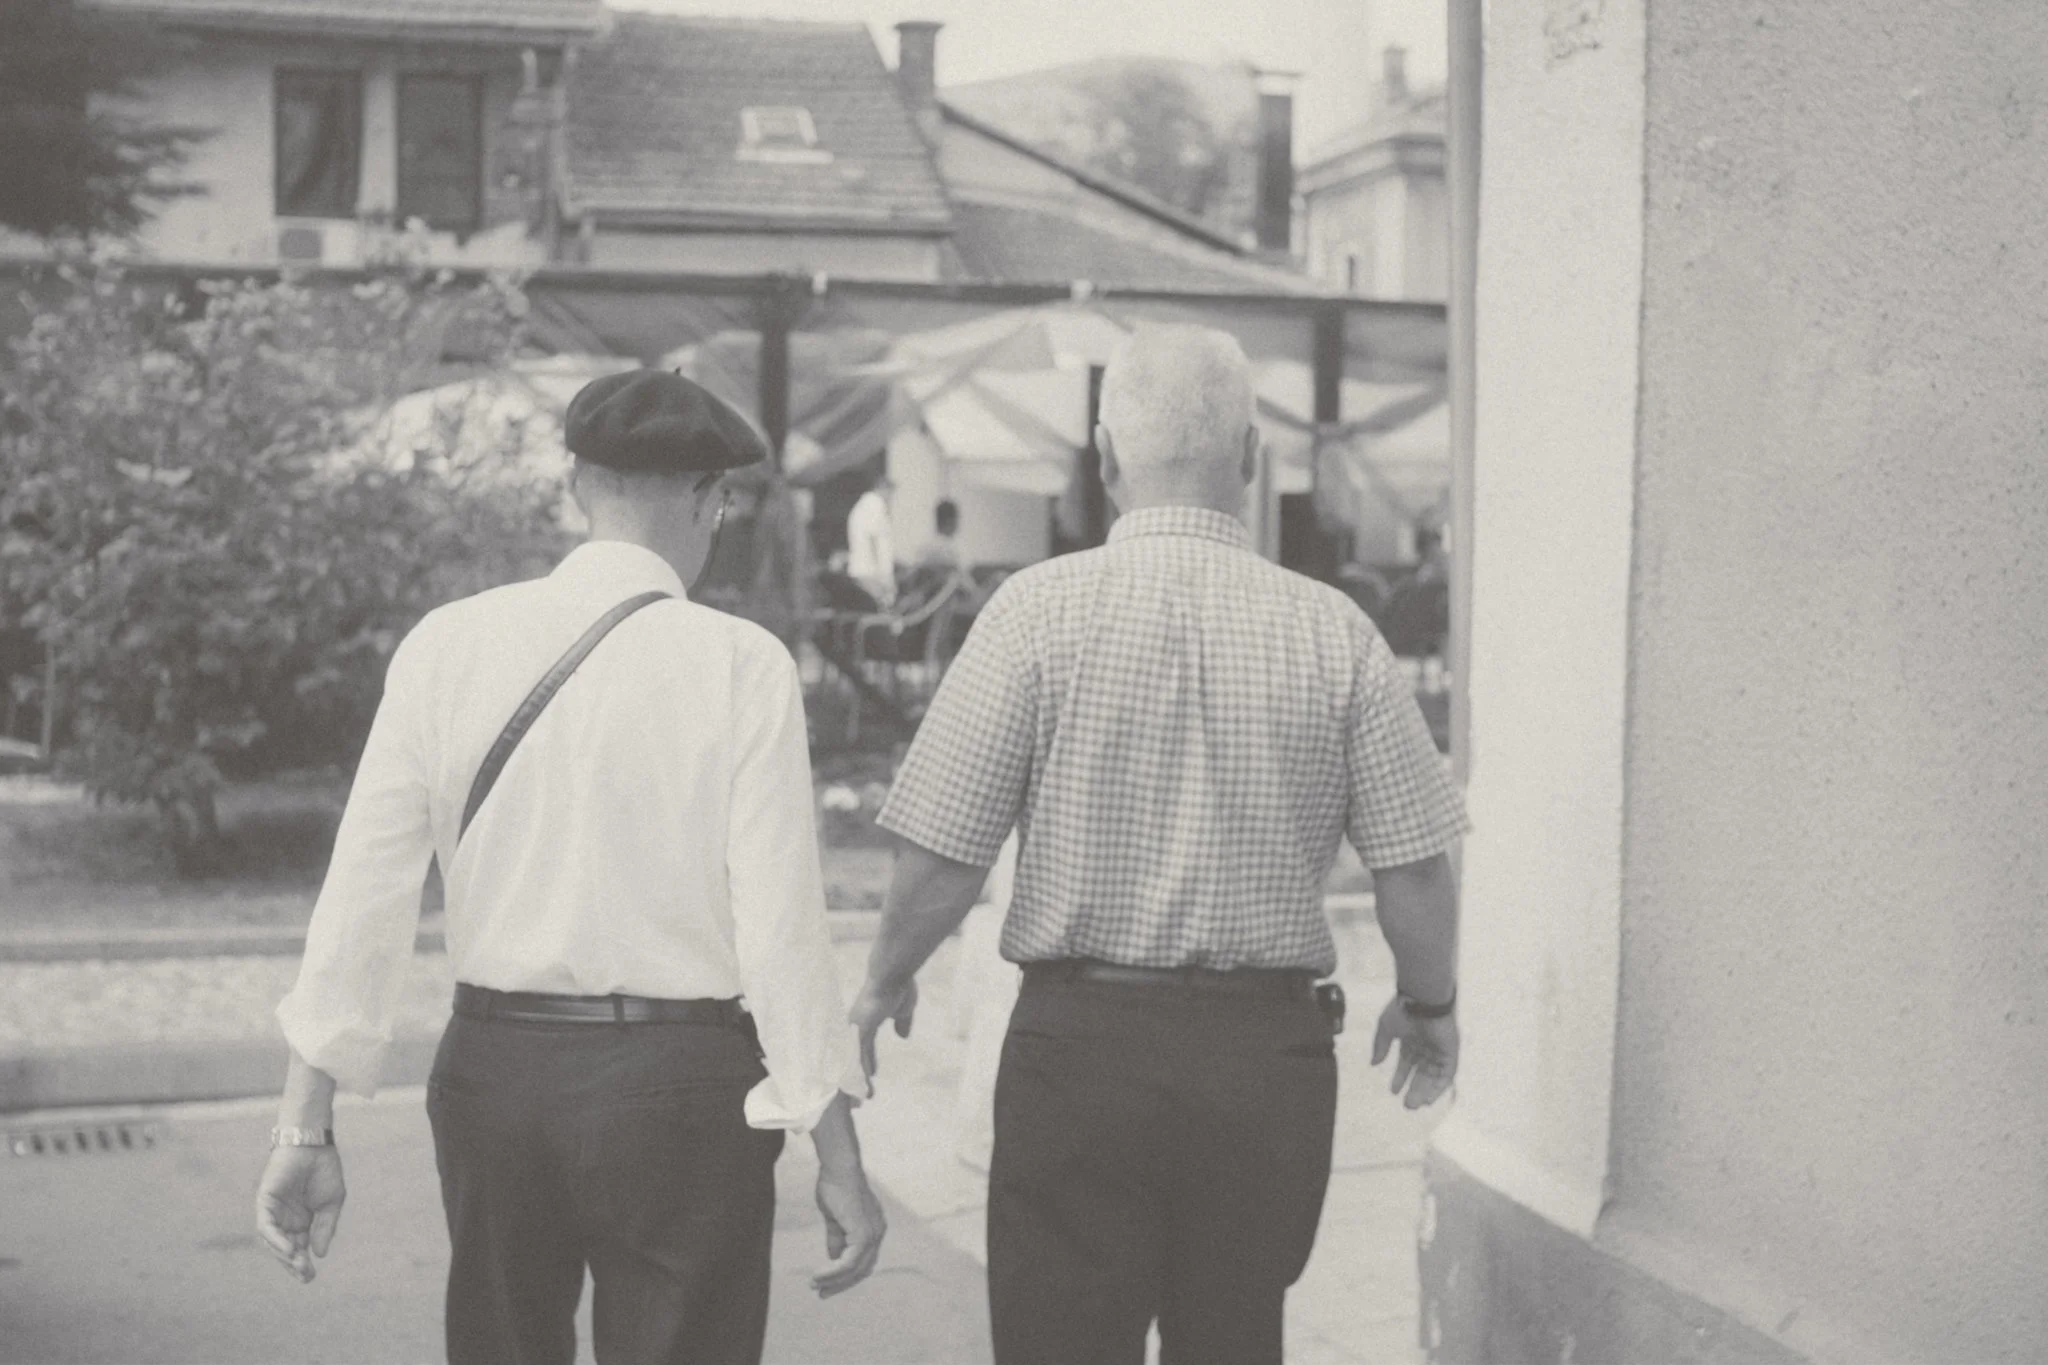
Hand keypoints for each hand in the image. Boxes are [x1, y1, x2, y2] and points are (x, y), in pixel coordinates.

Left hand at [255, 1144, 345, 1282]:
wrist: (314, 1144)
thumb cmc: (325, 1170)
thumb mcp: (331, 1204)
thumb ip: (324, 1229)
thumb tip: (319, 1254)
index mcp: (301, 1221)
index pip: (298, 1249)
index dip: (303, 1264)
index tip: (311, 1277)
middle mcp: (284, 1219)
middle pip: (284, 1249)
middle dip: (293, 1265)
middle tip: (306, 1276)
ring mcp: (273, 1211)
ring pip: (272, 1242)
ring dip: (284, 1256)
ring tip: (299, 1265)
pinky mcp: (264, 1202)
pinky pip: (266, 1227)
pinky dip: (275, 1240)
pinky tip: (288, 1250)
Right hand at [810, 1163, 886, 1297]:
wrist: (838, 1167)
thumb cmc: (835, 1186)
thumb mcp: (836, 1218)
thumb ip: (837, 1238)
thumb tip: (833, 1259)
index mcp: (874, 1228)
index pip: (864, 1261)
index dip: (846, 1275)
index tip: (826, 1284)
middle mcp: (878, 1233)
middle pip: (862, 1269)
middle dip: (841, 1284)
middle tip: (821, 1294)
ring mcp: (873, 1234)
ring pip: (856, 1269)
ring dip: (834, 1280)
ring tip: (815, 1285)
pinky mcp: (863, 1233)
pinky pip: (849, 1262)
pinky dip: (834, 1272)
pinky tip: (819, 1275)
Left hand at [849, 978, 917, 1087]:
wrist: (893, 973)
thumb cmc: (898, 986)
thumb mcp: (904, 1009)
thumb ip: (902, 1022)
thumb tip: (903, 1036)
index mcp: (865, 1021)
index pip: (864, 1047)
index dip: (867, 1062)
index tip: (870, 1076)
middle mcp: (856, 1027)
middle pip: (853, 1058)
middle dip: (855, 1079)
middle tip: (857, 1098)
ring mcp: (856, 1029)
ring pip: (855, 1061)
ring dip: (858, 1082)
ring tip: (861, 1100)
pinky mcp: (861, 1030)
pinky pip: (860, 1056)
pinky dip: (862, 1073)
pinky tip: (866, 1086)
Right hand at [1370, 996, 1458, 1109]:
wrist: (1423, 999)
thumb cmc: (1403, 1009)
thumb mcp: (1386, 1028)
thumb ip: (1380, 1046)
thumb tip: (1374, 1063)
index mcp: (1411, 1039)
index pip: (1406, 1063)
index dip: (1400, 1077)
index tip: (1393, 1091)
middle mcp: (1426, 1046)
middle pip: (1421, 1073)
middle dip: (1414, 1089)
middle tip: (1407, 1106)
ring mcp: (1439, 1049)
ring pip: (1433, 1076)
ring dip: (1425, 1091)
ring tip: (1416, 1105)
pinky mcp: (1450, 1052)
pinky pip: (1447, 1074)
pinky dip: (1439, 1087)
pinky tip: (1429, 1098)